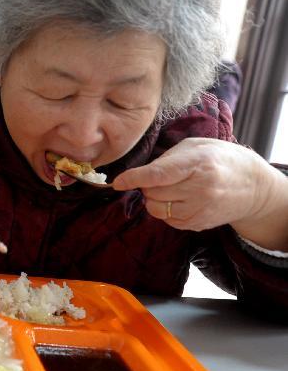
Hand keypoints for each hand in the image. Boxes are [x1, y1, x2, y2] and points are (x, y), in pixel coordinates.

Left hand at [113, 138, 287, 248]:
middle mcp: (200, 189)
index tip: (117, 182)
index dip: (134, 178)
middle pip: (152, 193)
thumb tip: (139, 175)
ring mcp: (200, 209)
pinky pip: (165, 220)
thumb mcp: (196, 146)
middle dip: (147, 186)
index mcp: (199, 163)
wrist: (253, 186)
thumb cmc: (220, 159)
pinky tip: (181, 199)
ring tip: (173, 188)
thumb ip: (166, 159)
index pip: (158, 174)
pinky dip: (165, 210)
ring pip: (155, 209)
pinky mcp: (197, 224)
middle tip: (161, 178)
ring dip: (154, 199)